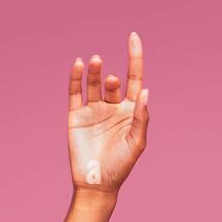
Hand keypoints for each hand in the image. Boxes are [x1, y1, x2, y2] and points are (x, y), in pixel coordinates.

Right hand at [68, 32, 148, 194]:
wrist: (96, 184)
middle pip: (114, 82)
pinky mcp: (76, 115)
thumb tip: (146, 90)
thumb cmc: (121, 167)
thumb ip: (142, 117)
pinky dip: (76, 77)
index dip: (135, 57)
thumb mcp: (136, 143)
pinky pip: (75, 92)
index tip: (133, 37)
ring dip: (95, 71)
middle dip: (114, 79)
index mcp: (130, 112)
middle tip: (113, 81)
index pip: (134, 78)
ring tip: (95, 61)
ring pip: (94, 82)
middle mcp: (112, 107)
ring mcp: (94, 110)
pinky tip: (78, 64)